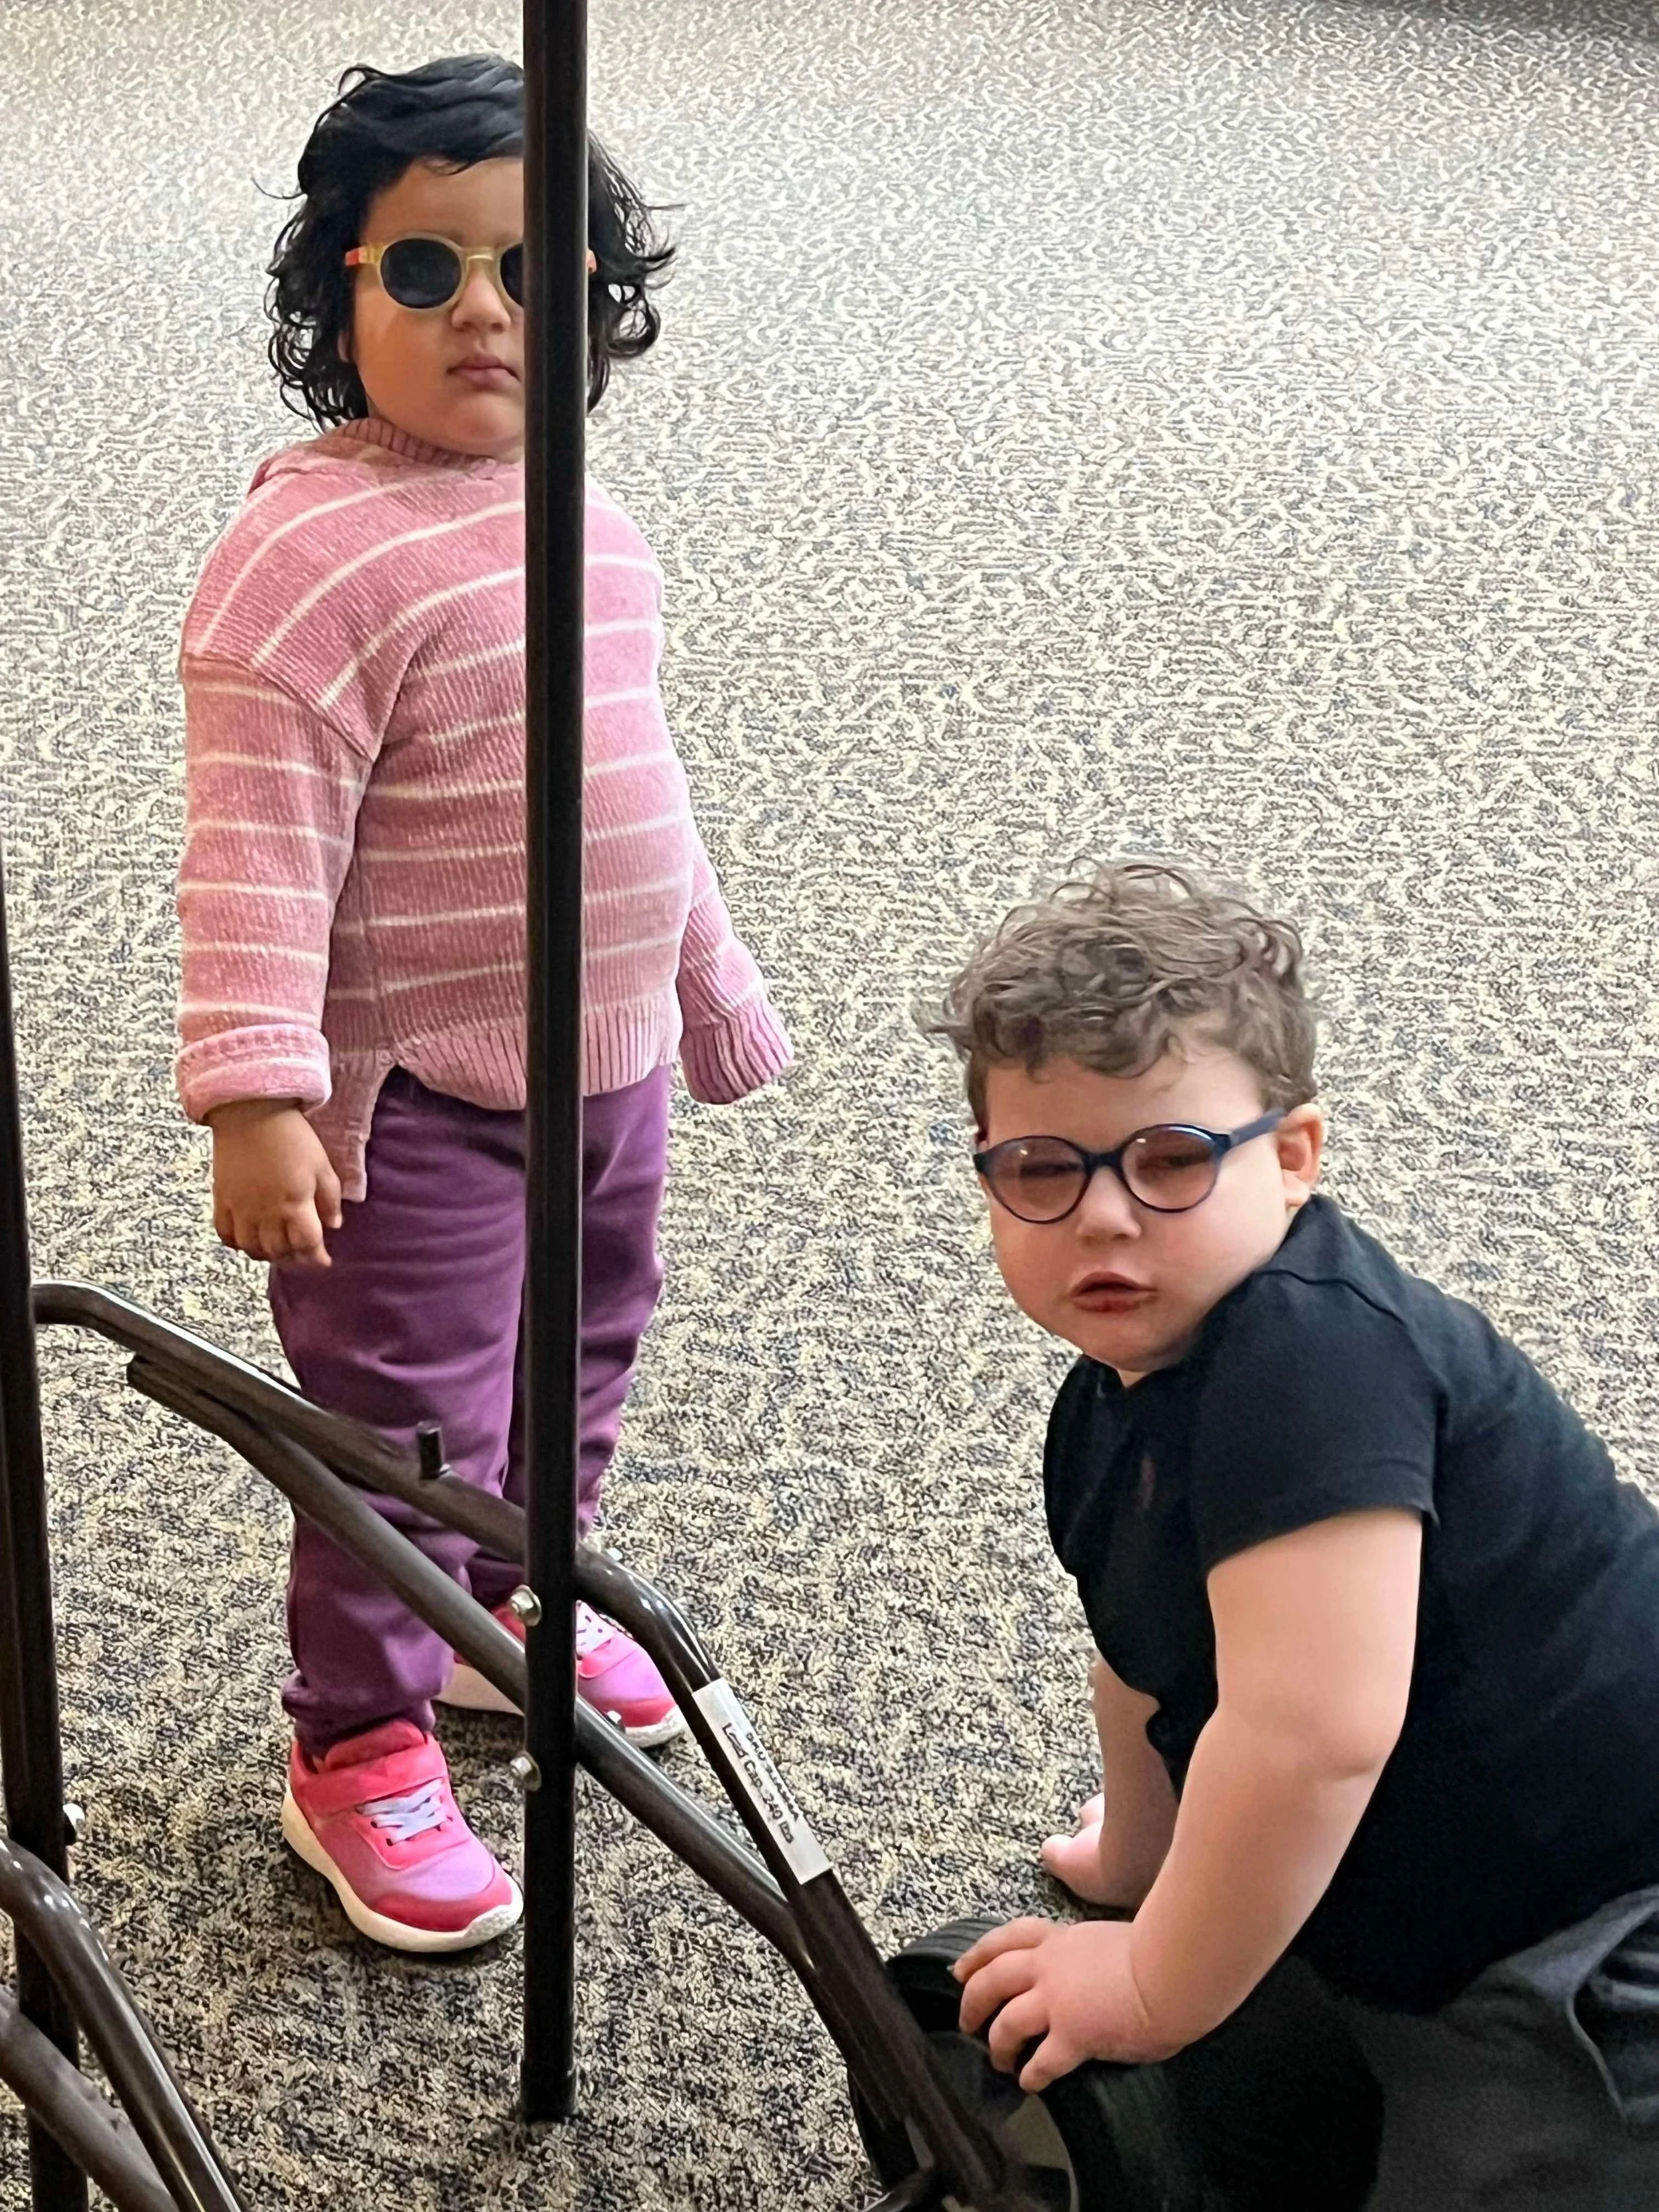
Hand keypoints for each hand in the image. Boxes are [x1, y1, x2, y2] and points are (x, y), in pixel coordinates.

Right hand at [208, 1100, 341, 1266]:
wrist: (251, 1112)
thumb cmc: (292, 1137)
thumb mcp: (322, 1166)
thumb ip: (330, 1199)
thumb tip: (334, 1225)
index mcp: (294, 1204)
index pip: (306, 1245)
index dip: (316, 1257)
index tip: (323, 1260)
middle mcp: (265, 1212)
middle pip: (279, 1250)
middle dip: (294, 1256)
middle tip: (302, 1251)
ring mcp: (240, 1208)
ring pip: (251, 1248)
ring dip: (267, 1253)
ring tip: (277, 1247)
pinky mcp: (222, 1199)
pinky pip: (225, 1234)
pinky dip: (237, 1243)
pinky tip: (248, 1239)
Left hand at [953, 1917, 1178, 2089]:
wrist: (1174, 1969)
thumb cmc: (1159, 1952)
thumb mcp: (1110, 1941)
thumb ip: (1089, 1956)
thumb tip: (1090, 1972)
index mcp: (1061, 1940)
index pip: (1008, 1939)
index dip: (979, 1954)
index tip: (960, 1970)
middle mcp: (1050, 1966)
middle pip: (991, 1979)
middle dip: (973, 2003)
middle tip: (966, 2023)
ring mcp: (1058, 2000)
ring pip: (1006, 2022)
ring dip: (998, 2045)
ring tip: (1000, 2062)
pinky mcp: (1073, 2035)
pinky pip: (1041, 2061)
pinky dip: (1031, 2075)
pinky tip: (1032, 2084)